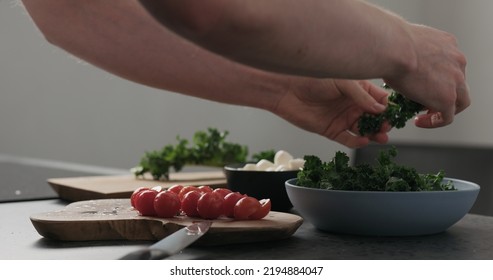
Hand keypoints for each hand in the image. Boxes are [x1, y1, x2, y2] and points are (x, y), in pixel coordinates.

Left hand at [273, 79, 389, 147]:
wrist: (287, 90)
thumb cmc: (313, 79)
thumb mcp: (342, 82)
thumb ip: (361, 95)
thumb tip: (381, 109)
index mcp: (359, 89)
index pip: (380, 100)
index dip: (389, 107)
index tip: (395, 113)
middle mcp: (353, 105)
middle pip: (375, 117)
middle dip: (383, 123)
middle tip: (388, 127)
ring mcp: (343, 118)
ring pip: (364, 130)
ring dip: (374, 134)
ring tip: (381, 137)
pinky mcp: (332, 130)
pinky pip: (348, 139)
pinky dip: (357, 142)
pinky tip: (363, 140)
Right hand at [384, 24, 469, 127]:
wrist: (393, 48)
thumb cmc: (391, 43)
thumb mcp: (406, 42)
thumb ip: (409, 52)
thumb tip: (395, 59)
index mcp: (448, 44)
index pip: (450, 65)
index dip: (438, 79)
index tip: (422, 85)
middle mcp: (456, 60)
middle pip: (459, 83)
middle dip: (444, 94)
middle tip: (427, 102)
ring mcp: (456, 80)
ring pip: (459, 101)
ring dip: (443, 110)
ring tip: (424, 115)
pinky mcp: (447, 98)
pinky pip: (447, 117)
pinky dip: (435, 121)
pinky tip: (419, 121)